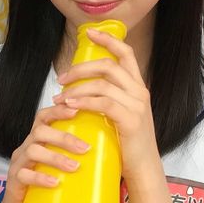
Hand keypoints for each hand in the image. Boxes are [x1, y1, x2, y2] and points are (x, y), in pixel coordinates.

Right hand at [0, 103, 83, 202]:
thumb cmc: (43, 186)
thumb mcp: (58, 167)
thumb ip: (73, 156)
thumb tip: (108, 152)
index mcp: (36, 140)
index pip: (43, 117)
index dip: (58, 111)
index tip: (77, 110)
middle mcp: (25, 148)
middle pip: (40, 131)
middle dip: (63, 138)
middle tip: (85, 148)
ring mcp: (18, 163)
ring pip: (33, 151)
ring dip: (56, 157)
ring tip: (74, 167)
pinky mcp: (13, 180)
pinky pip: (24, 175)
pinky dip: (41, 177)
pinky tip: (55, 182)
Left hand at [54, 28, 158, 180]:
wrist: (143, 168)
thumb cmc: (127, 144)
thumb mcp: (120, 115)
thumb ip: (108, 100)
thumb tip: (81, 90)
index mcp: (138, 87)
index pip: (126, 54)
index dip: (108, 40)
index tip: (90, 34)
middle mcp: (140, 92)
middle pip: (108, 66)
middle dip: (81, 68)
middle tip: (61, 78)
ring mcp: (137, 105)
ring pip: (103, 84)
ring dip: (77, 88)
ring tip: (60, 97)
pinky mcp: (131, 120)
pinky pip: (103, 103)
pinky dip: (84, 101)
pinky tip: (70, 105)